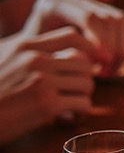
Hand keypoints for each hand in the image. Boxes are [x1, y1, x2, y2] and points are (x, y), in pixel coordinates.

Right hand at [0, 27, 98, 142]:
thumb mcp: (2, 58)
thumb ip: (25, 51)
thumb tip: (49, 51)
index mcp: (25, 46)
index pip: (72, 36)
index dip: (87, 50)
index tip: (85, 63)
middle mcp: (36, 60)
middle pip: (84, 62)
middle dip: (85, 77)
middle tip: (76, 89)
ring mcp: (43, 82)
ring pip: (87, 83)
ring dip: (83, 95)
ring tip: (73, 103)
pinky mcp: (46, 105)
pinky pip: (83, 103)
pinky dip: (81, 111)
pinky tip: (69, 116)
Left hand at [22, 0, 123, 73]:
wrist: (33, 55)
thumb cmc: (34, 60)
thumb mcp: (42, 58)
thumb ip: (64, 55)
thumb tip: (89, 60)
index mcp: (53, 6)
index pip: (88, 17)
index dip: (101, 40)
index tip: (102, 64)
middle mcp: (71, 0)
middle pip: (106, 18)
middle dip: (112, 48)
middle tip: (107, 73)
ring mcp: (87, 3)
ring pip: (119, 20)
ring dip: (120, 49)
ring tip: (110, 72)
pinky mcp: (101, 11)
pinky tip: (113, 64)